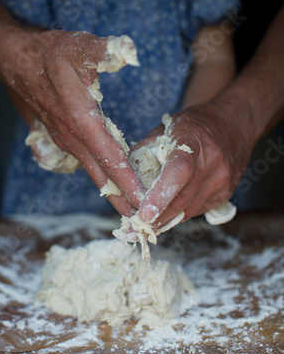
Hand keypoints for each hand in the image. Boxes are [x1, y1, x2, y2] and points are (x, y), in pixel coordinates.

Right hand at [0, 29, 145, 215]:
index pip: (110, 157)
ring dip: (113, 192)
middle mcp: (74, 137)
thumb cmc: (49, 54)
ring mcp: (67, 140)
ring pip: (94, 172)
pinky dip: (102, 176)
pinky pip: (87, 163)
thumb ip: (105, 50)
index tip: (145, 202)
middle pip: (102, 176)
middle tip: (142, 222)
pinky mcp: (64, 137)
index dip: (128, 181)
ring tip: (131, 210)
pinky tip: (113, 182)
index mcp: (82, 120)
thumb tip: (129, 51)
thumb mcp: (79, 46)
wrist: (17, 61)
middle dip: (123, 199)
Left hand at [137, 103, 253, 226]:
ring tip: (142, 225)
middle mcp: (213, 162)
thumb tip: (119, 175)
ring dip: (164, 220)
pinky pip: (196, 210)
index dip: (160, 195)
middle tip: (131, 228)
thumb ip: (144, 150)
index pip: (179, 171)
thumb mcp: (166, 128)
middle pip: (182, 199)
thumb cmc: (193, 126)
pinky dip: (178, 215)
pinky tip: (164, 213)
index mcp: (193, 140)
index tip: (143, 213)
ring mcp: (222, 180)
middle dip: (155, 218)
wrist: (233, 126)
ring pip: (188, 211)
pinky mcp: (225, 193)